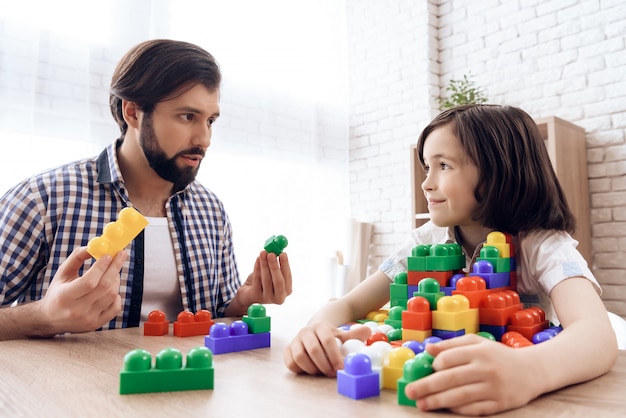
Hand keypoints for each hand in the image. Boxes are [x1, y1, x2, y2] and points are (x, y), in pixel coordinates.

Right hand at [37, 247, 125, 334]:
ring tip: (113, 271)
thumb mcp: (62, 273)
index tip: (108, 254)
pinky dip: (117, 295)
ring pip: (112, 296)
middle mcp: (76, 310)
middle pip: (104, 287)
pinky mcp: (96, 324)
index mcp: (64, 297)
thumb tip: (94, 245)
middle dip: (115, 268)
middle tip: (121, 255)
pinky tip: (111, 288)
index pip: (89, 281)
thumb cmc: (58, 292)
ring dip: (116, 279)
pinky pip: (115, 307)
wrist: (50, 319)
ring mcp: (88, 319)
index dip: (101, 267)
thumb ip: (76, 258)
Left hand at [236, 250, 292, 307]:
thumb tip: (275, 249)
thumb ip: (275, 261)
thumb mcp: (271, 271)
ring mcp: (267, 299)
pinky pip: (257, 280)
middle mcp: (279, 297)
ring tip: (262, 253)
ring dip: (264, 265)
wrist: (248, 292)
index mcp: (287, 290)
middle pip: (278, 282)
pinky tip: (257, 259)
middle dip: (275, 267)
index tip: (283, 254)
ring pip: (266, 280)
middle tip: (271, 254)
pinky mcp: (256, 297)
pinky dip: (257, 268)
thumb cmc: (262, 280)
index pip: (288, 277)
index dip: (285, 265)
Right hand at [283, 322, 370, 375]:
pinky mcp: (287, 350)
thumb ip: (354, 335)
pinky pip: (290, 362)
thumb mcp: (342, 336)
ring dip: (312, 368)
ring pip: (300, 356)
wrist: (313, 335)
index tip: (340, 367)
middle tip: (332, 373)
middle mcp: (305, 331)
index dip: (334, 355)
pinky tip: (310, 370)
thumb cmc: (330, 338)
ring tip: (322, 372)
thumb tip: (368, 332)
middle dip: (324, 364)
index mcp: (320, 326)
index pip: (327, 339)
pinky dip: (300, 369)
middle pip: (313, 349)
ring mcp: (295, 340)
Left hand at [404, 333, 540, 414]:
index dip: (434, 365)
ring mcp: (494, 388)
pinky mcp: (500, 404)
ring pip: (461, 396)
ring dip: (438, 401)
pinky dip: (458, 409)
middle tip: (410, 391)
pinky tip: (445, 408)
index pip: (450, 358)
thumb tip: (428, 348)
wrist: (531, 371)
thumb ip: (452, 344)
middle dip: (428, 386)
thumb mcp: (477, 343)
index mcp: (479, 351)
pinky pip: (475, 409)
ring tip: (422, 404)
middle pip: (452, 379)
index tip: (426, 370)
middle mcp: (487, 369)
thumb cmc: (497, 355)